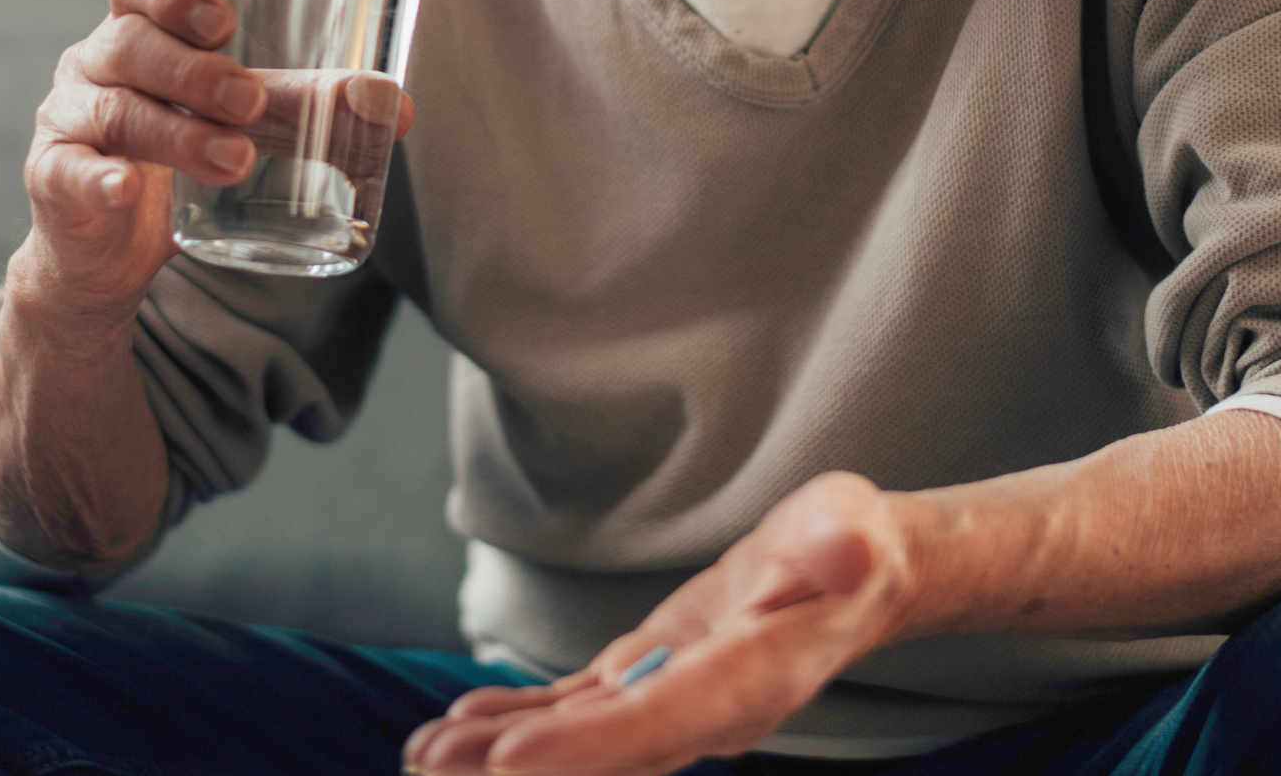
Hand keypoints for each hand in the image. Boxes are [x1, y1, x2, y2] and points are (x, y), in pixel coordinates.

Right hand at [13, 0, 416, 326]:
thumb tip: (394, 105)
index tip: (226, 22)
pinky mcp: (53, 179)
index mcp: (137, 31)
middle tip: (252, 102)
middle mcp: (94, 63)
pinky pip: (69, 171)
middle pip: (130, 42)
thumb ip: (307, 108)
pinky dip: (100, 178)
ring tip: (236, 160)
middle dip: (196, 72)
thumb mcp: (242, 126)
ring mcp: (68, 119)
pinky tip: (127, 190)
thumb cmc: (179, 161)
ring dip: (179, 133)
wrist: (109, 251)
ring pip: (117, 109)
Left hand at [403, 473, 916, 775]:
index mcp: (750, 680)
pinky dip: (522, 719)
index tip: (511, 762)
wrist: (856, 578)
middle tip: (431, 769)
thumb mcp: (851, 528)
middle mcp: (705, 712)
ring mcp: (674, 705)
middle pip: (604, 752)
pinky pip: (579, 712)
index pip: (660, 721)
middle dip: (520, 766)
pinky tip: (464, 725)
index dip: (586, 748)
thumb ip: (840, 546)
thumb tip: (846, 548)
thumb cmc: (851, 547)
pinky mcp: (650, 683)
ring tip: (423, 756)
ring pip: (580, 740)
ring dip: (501, 751)